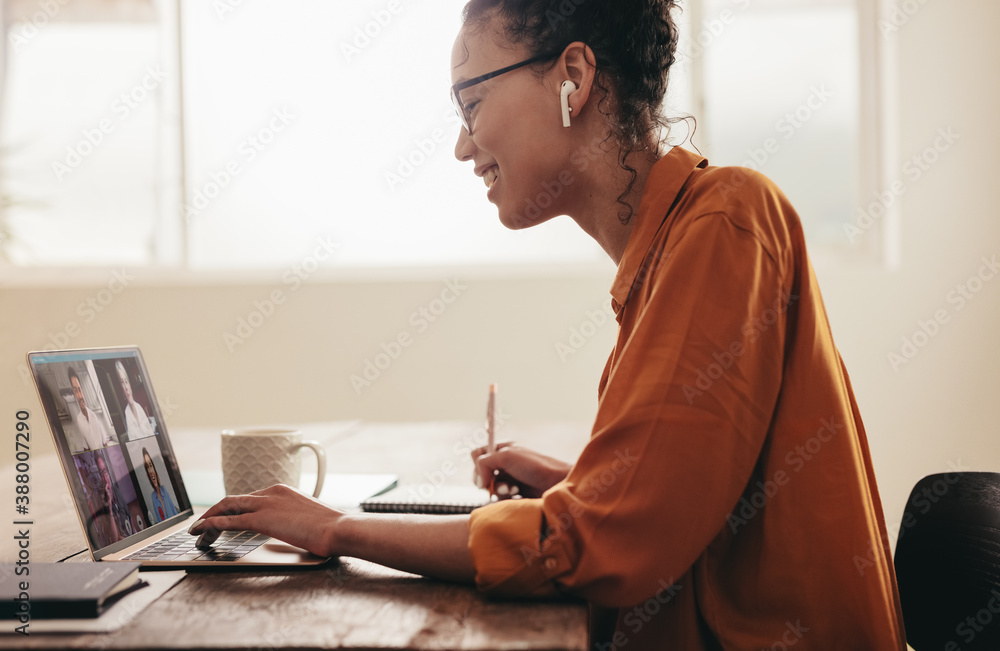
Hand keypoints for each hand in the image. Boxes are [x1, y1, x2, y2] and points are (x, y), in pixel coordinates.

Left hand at [187, 484, 341, 556]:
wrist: (338, 528)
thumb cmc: (330, 528)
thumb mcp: (306, 519)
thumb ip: (292, 520)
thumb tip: (288, 531)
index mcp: (283, 491)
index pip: (250, 497)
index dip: (232, 509)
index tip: (224, 519)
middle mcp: (272, 492)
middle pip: (234, 500)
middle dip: (215, 512)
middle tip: (203, 526)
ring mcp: (266, 504)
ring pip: (227, 507)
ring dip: (209, 519)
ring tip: (198, 533)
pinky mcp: (262, 519)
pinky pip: (230, 520)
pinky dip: (212, 524)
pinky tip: (202, 531)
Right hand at [471, 442, 570, 498]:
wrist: (558, 485)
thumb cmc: (536, 466)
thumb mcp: (507, 456)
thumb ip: (485, 462)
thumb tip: (480, 482)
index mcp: (503, 449)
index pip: (477, 454)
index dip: (478, 464)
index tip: (486, 472)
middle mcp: (505, 464)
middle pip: (481, 473)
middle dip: (489, 480)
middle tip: (502, 483)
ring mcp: (510, 479)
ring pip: (489, 488)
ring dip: (499, 490)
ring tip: (512, 489)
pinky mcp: (515, 494)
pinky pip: (499, 499)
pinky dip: (505, 498)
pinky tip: (517, 495)